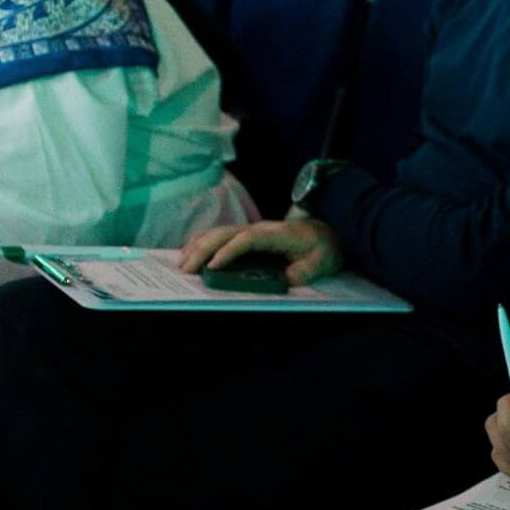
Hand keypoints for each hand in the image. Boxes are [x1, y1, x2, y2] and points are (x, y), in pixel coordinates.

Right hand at [176, 217, 343, 284]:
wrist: (327, 231)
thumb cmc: (323, 248)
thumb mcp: (320, 263)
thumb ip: (303, 272)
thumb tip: (283, 280)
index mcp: (277, 235)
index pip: (247, 239)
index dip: (229, 251)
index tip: (213, 265)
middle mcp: (261, 228)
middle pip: (226, 233)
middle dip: (203, 250)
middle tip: (186, 270)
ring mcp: (253, 229)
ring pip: (219, 232)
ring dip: (198, 245)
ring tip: (181, 263)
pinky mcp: (249, 234)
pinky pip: (221, 234)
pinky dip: (203, 241)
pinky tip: (189, 252)